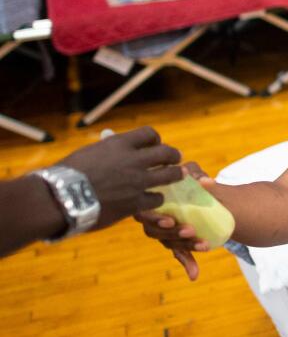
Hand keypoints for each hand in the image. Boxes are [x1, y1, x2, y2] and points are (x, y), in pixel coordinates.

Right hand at [57, 126, 182, 230]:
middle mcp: (132, 160)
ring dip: (175, 175)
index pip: (149, 134)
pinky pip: (157, 199)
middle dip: (173, 155)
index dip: (155, 140)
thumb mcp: (89, 153)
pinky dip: (157, 199)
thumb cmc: (67, 174)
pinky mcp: (135, 203)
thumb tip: (113, 144)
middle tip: (175, 159)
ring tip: (178, 176)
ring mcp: (137, 182)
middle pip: (166, 153)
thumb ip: (108, 150)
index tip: (155, 145)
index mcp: (119, 144)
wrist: (60, 198)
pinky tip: (155, 200)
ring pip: (169, 175)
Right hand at [132, 161, 211, 280]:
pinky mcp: (178, 241)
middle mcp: (153, 219)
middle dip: (172, 233)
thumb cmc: (190, 179)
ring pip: (169, 243)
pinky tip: (194, 274)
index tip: (171, 220)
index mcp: (152, 201)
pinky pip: (180, 254)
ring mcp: (165, 232)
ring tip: (204, 244)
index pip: (146, 213)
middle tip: (190, 230)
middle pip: (155, 232)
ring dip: (185, 246)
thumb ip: (195, 174)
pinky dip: (188, 263)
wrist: (203, 192)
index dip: (156, 219)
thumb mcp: (193, 173)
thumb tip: (204, 181)